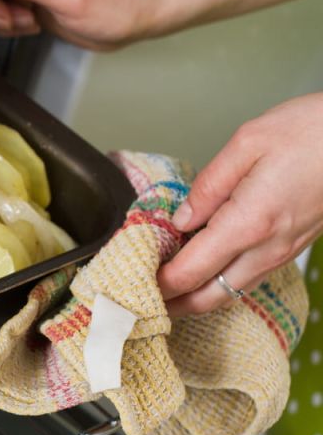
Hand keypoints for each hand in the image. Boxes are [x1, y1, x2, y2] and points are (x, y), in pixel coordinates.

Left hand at [157, 93, 322, 315]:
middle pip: (211, 296)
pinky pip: (251, 276)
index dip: (157, 284)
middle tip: (140, 303)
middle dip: (173, 305)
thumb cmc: (313, 130)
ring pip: (233, 291)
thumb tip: (180, 218)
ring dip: (197, 297)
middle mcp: (268, 246)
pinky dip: (222, 282)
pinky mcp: (295, 245)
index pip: (190, 272)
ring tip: (164, 292)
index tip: (129, 283)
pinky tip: (204, 271)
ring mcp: (285, 250)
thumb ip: (208, 185)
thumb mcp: (248, 143)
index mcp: (249, 222)